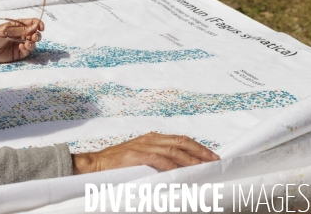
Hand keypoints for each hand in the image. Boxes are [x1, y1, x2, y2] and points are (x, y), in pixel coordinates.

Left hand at [0, 18, 43, 63]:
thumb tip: (35, 26)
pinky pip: (27, 51)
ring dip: (33, 42)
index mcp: (17, 25)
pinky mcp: (18, 53)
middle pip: (34, 33)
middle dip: (37, 34)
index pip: (31, 23)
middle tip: (34, 37)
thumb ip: (21, 29)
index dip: (38, 24)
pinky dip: (27, 48)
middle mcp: (20, 34)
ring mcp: (20, 44)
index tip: (41, 27)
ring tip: (28, 43)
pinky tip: (22, 47)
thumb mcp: (6, 30)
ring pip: (32, 42)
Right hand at [72, 132, 219, 174]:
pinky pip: (158, 158)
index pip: (181, 140)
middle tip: (214, 160)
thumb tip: (177, 169)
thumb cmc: (117, 164)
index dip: (198, 147)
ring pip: (174, 149)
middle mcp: (151, 139)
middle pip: (182, 142)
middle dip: (200, 151)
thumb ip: (157, 159)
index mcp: (152, 138)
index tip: (211, 156)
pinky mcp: (137, 155)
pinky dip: (172, 164)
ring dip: (191, 159)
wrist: (96, 164)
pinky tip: (180, 171)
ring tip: (203, 167)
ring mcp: (144, 146)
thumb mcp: (140, 158)